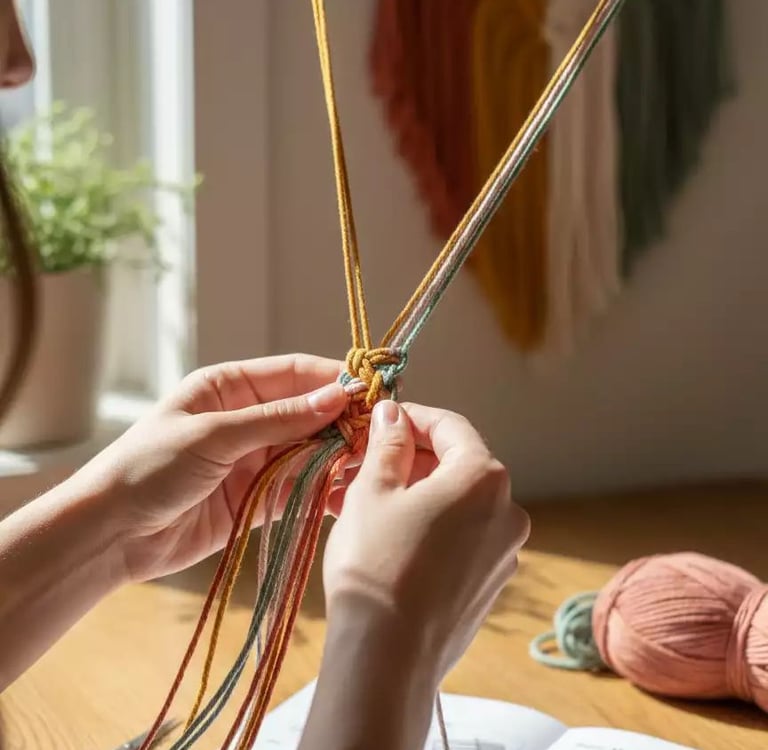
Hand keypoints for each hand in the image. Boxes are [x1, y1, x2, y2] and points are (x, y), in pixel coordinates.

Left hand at [73, 354, 348, 581]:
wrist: (110, 536)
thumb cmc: (147, 469)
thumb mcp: (212, 436)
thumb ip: (277, 420)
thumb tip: (336, 398)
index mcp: (230, 387)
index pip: (294, 374)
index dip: (333, 380)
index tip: (371, 392)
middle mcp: (248, 419)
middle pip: (309, 413)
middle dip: (343, 422)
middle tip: (380, 434)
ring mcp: (255, 459)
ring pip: (311, 451)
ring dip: (339, 456)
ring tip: (371, 464)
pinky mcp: (260, 498)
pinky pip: (302, 488)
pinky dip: (325, 490)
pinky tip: (349, 493)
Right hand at [322, 400, 529, 679]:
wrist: (388, 659)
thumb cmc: (376, 565)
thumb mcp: (373, 491)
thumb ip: (388, 444)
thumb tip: (392, 415)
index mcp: (484, 478)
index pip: (450, 426)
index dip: (412, 417)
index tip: (380, 420)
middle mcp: (507, 511)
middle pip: (456, 465)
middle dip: (409, 460)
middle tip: (362, 464)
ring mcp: (504, 552)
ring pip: (456, 504)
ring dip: (414, 494)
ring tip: (363, 502)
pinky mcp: (491, 584)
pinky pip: (460, 538)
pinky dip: (429, 526)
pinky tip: (387, 535)